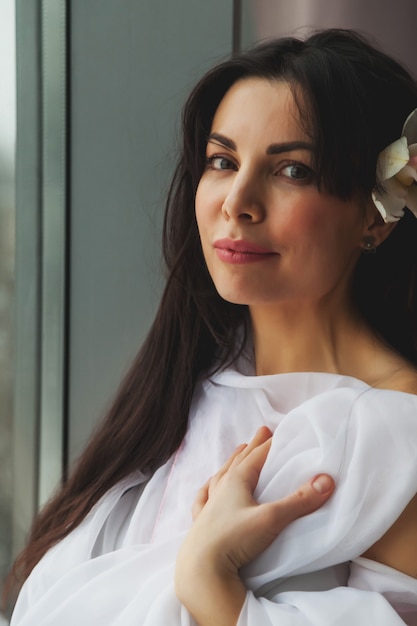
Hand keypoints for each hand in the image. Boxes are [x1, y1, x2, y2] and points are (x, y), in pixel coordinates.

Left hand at [175, 426, 334, 625]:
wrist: (201, 571)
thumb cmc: (234, 539)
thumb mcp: (272, 519)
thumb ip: (299, 501)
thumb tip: (326, 480)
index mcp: (235, 482)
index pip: (256, 456)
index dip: (269, 444)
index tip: (278, 431)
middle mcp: (220, 489)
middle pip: (239, 461)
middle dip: (252, 446)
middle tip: (261, 431)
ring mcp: (208, 506)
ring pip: (220, 477)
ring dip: (232, 463)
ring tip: (238, 452)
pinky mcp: (200, 524)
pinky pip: (203, 499)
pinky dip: (207, 489)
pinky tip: (207, 488)